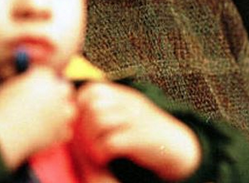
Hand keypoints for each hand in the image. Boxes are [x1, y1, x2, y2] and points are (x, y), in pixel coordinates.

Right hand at [0, 67, 76, 169]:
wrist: (1, 135)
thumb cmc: (0, 111)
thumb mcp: (9, 87)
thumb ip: (25, 82)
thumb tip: (28, 84)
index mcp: (43, 77)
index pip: (49, 74)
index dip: (44, 81)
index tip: (40, 87)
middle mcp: (56, 91)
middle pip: (66, 88)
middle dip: (59, 93)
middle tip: (50, 100)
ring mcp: (61, 112)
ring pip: (70, 110)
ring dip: (62, 113)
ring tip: (50, 119)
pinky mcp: (61, 131)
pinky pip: (66, 131)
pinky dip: (58, 133)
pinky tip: (48, 134)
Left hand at [75, 83, 201, 181]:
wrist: (175, 144)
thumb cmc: (143, 129)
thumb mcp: (126, 110)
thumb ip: (105, 105)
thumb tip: (73, 107)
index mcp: (123, 93)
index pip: (91, 90)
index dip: (80, 107)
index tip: (81, 125)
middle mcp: (129, 102)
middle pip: (92, 105)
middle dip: (83, 126)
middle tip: (86, 142)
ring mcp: (135, 118)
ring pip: (98, 121)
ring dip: (91, 140)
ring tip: (95, 151)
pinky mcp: (140, 138)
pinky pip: (110, 142)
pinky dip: (102, 153)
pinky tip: (105, 158)